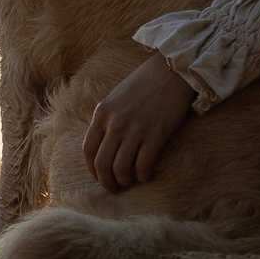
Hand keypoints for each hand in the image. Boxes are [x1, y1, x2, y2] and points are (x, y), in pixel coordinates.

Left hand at [82, 58, 196, 192]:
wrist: (171, 70)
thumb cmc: (144, 84)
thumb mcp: (116, 99)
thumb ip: (108, 120)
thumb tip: (105, 147)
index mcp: (102, 113)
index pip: (88, 150)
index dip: (92, 169)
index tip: (99, 177)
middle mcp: (115, 122)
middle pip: (103, 164)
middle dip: (107, 182)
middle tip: (115, 189)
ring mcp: (135, 129)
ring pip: (121, 168)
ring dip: (125, 181)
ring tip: (130, 182)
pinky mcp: (156, 134)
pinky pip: (144, 165)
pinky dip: (143, 175)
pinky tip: (147, 175)